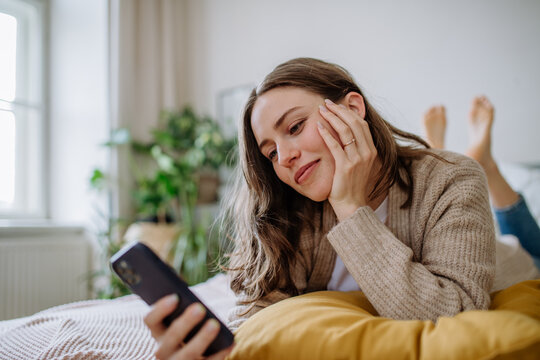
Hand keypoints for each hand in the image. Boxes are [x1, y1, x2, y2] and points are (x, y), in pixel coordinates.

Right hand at [144, 294, 233, 359]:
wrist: (193, 357)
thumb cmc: (190, 328)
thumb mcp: (182, 316)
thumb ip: (181, 300)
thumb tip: (182, 278)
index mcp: (158, 332)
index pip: (151, 320)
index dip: (160, 308)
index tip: (175, 296)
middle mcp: (164, 350)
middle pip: (171, 337)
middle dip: (185, 322)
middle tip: (199, 308)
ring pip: (187, 354)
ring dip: (201, 339)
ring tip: (215, 324)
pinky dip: (219, 354)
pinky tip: (230, 342)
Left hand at [317, 98, 377, 220]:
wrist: (352, 205)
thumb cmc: (351, 185)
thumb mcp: (358, 164)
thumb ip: (354, 149)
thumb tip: (344, 134)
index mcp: (371, 150)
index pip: (362, 124)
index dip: (349, 112)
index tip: (337, 105)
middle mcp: (367, 153)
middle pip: (354, 123)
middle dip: (340, 110)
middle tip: (327, 102)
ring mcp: (357, 159)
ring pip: (345, 131)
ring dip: (332, 117)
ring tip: (321, 110)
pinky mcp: (345, 166)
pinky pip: (335, 145)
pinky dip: (326, 134)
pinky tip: (318, 126)